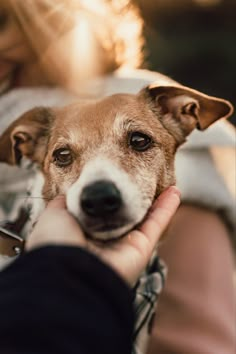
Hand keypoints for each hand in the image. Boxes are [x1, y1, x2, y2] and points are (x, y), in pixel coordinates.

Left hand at [26, 186, 179, 285]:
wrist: (68, 269)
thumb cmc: (57, 241)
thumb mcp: (54, 214)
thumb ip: (66, 201)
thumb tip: (72, 192)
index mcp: (82, 231)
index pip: (99, 210)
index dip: (108, 195)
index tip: (115, 179)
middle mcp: (104, 239)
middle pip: (124, 213)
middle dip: (134, 198)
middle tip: (144, 180)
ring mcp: (124, 244)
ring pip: (144, 217)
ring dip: (156, 201)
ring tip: (166, 182)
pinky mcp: (141, 247)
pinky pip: (157, 223)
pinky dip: (167, 208)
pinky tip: (175, 192)